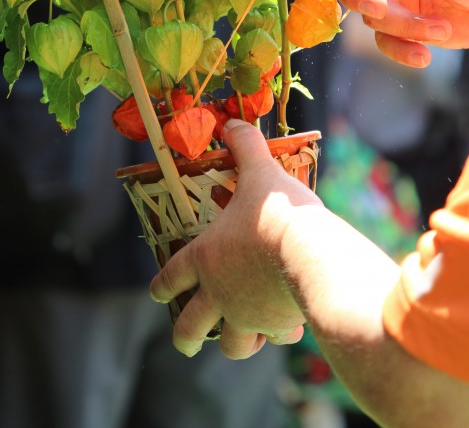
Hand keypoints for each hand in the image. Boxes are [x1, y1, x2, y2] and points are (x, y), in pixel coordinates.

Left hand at [150, 120, 319, 358]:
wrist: (311, 253)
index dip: (162, 286)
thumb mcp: (260, 172)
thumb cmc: (278, 212)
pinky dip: (279, 335)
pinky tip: (286, 329)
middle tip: (185, 343)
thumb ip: (245, 146)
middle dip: (185, 338)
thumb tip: (233, 121)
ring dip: (234, 345)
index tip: (157, 295)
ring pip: (233, 346)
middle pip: (191, 327)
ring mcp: (248, 315)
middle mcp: (219, 294)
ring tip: (240, 344)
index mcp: (205, 259)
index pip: (171, 277)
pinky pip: (276, 337)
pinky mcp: (277, 324)